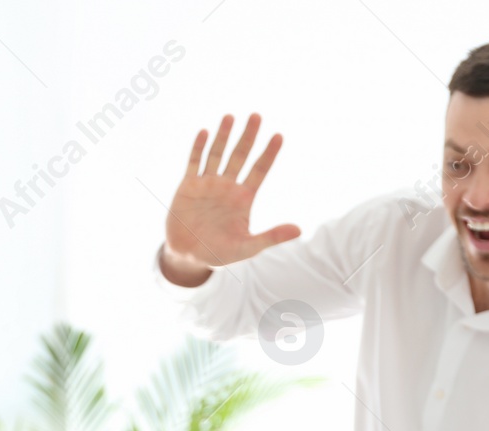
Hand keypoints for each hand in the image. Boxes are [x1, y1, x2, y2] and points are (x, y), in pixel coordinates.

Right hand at [161, 112, 300, 281]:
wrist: (188, 257)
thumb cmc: (219, 253)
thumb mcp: (247, 248)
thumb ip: (272, 237)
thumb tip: (300, 230)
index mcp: (243, 198)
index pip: (260, 170)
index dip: (269, 153)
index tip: (279, 136)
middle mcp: (227, 186)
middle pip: (240, 156)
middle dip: (248, 137)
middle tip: (257, 116)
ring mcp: (207, 184)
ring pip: (217, 154)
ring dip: (223, 136)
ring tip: (231, 116)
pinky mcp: (188, 186)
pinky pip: (194, 163)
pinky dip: (198, 148)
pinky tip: (205, 132)